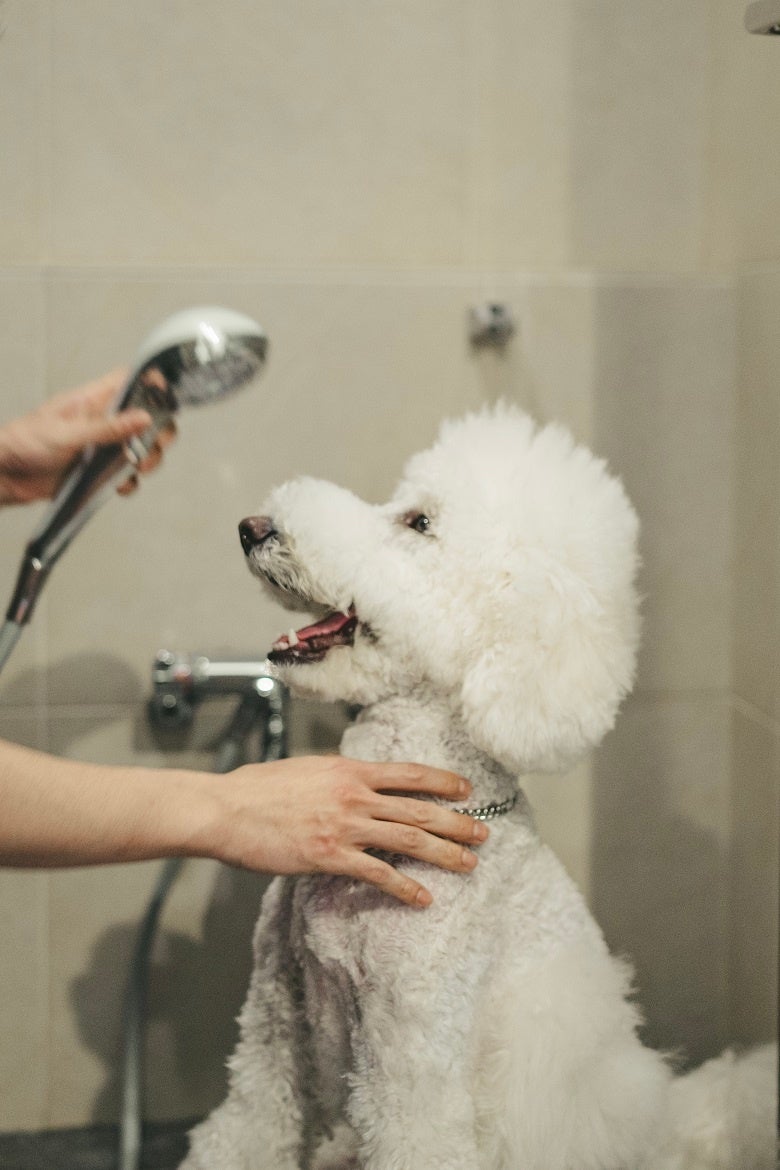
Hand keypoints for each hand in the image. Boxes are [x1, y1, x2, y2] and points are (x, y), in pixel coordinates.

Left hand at [0, 369, 175, 504]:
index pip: (131, 382)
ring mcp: (104, 446)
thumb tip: (142, 417)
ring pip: (143, 448)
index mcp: (93, 400)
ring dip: (147, 459)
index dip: (152, 385)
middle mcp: (103, 421)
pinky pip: (127, 476)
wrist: (6, 476)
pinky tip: (117, 484)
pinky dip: (128, 482)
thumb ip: (107, 427)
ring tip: (134, 467)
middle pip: (148, 418)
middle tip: (148, 445)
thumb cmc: (24, 443)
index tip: (165, 399)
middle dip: (158, 433)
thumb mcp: (66, 432)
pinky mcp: (99, 471)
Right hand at [198, 755, 488, 906]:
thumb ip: (335, 778)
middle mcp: (354, 796)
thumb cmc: (257, 789)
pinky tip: (424, 899)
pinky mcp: (330, 856)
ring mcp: (345, 827)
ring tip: (469, 863)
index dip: (442, 781)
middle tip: (483, 832)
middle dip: (456, 822)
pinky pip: (378, 874)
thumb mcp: (305, 770)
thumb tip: (353, 782)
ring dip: (444, 853)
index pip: (408, 774)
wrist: (226, 809)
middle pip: (418, 809)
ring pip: (408, 840)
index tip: (466, 789)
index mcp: (349, 771)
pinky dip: (405, 888)